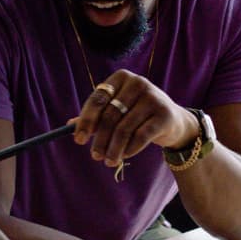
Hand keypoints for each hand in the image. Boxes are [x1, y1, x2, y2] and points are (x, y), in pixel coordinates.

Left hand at [72, 71, 197, 170]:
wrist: (172, 120)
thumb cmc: (137, 114)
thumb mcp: (117, 110)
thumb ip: (95, 116)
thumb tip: (68, 126)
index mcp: (121, 77)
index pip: (98, 99)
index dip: (86, 120)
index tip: (78, 140)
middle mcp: (138, 83)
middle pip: (110, 115)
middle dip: (100, 139)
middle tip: (94, 156)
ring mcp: (153, 97)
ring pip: (125, 128)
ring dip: (113, 149)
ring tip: (108, 161)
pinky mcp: (164, 114)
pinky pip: (141, 136)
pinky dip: (130, 149)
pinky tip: (124, 156)